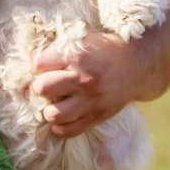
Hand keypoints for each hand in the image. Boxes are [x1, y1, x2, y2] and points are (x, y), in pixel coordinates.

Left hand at [32, 0, 169, 137]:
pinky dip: (61, 127)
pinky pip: (69, 131)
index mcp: (77, 55)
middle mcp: (83, 78)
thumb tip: (31, 65)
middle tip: (48, 85)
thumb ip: (60, 50)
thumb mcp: (84, 39)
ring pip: (53, 114)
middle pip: (41, 88)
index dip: (41, 64)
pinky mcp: (98, 116)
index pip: (39, 64)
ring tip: (55, 103)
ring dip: (50, 109)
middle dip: (41, 86)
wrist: (138, 64)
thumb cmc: (106, 50)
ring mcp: (91, 100)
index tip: (48, 65)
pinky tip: (64, 117)